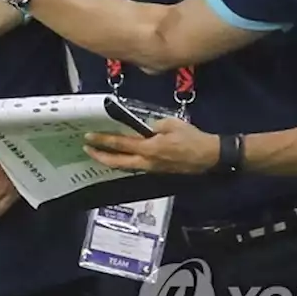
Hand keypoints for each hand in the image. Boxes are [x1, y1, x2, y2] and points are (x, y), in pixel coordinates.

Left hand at [83, 116, 219, 173]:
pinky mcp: (157, 171)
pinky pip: (135, 167)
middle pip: (117, 162)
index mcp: (149, 148)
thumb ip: (153, 126)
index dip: (103, 140)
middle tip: (87, 148)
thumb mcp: (171, 124)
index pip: (120, 144)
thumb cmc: (192, 138)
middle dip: (100, 156)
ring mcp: (152, 169)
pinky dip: (124, 162)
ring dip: (110, 161)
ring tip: (99, 153)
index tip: (89, 137)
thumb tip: (143, 129)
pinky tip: (119, 156)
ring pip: (125, 167)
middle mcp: (147, 162)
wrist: (209, 157)